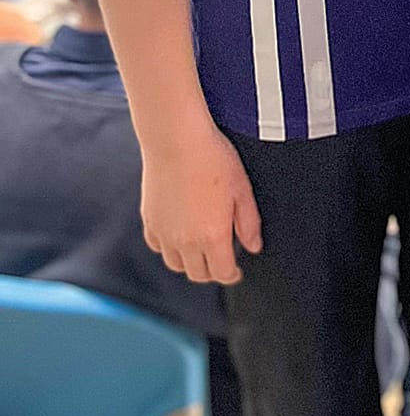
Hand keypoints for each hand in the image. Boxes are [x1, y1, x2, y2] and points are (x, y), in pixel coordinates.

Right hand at [141, 124, 261, 284]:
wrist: (176, 140)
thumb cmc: (213, 159)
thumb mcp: (242, 189)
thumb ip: (249, 223)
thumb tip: (253, 247)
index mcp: (212, 236)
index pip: (222, 273)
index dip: (232, 275)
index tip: (237, 270)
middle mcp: (185, 241)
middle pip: (198, 274)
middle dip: (213, 271)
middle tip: (222, 260)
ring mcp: (164, 233)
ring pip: (176, 264)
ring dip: (191, 262)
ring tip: (202, 248)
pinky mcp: (150, 221)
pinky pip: (158, 247)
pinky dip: (170, 248)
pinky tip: (180, 234)